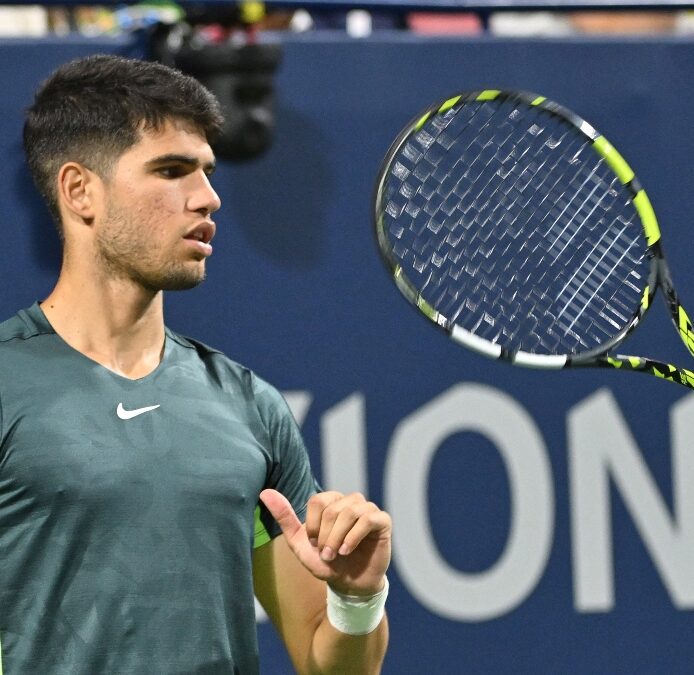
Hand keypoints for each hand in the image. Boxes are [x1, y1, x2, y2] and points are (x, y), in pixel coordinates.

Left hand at [259, 489, 391, 596]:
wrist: (349, 585)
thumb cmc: (325, 562)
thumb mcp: (300, 543)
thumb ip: (284, 517)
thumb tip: (265, 492)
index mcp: (332, 501)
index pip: (318, 501)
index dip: (313, 525)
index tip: (315, 543)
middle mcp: (351, 500)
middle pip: (332, 509)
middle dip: (325, 536)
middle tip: (326, 554)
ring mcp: (368, 509)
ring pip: (350, 512)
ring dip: (338, 538)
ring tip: (337, 554)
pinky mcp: (382, 521)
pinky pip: (367, 519)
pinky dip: (354, 537)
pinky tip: (347, 551)